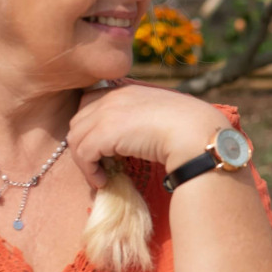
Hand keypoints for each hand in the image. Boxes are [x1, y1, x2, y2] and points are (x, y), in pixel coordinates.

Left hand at [68, 82, 227, 188]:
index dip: (91, 126)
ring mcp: (107, 112)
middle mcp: (113, 96)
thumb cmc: (188, 128)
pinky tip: (102, 181)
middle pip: (78, 120)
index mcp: (127, 89)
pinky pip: (82, 153)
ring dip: (84, 161)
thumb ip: (143, 119)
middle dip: (84, 144)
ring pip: (76, 138)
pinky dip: (88, 171)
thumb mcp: (161, 116)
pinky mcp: (104, 132)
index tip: (102, 147)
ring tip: (100, 177)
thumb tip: (138, 139)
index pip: (91, 102)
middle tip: (98, 164)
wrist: (196, 133)